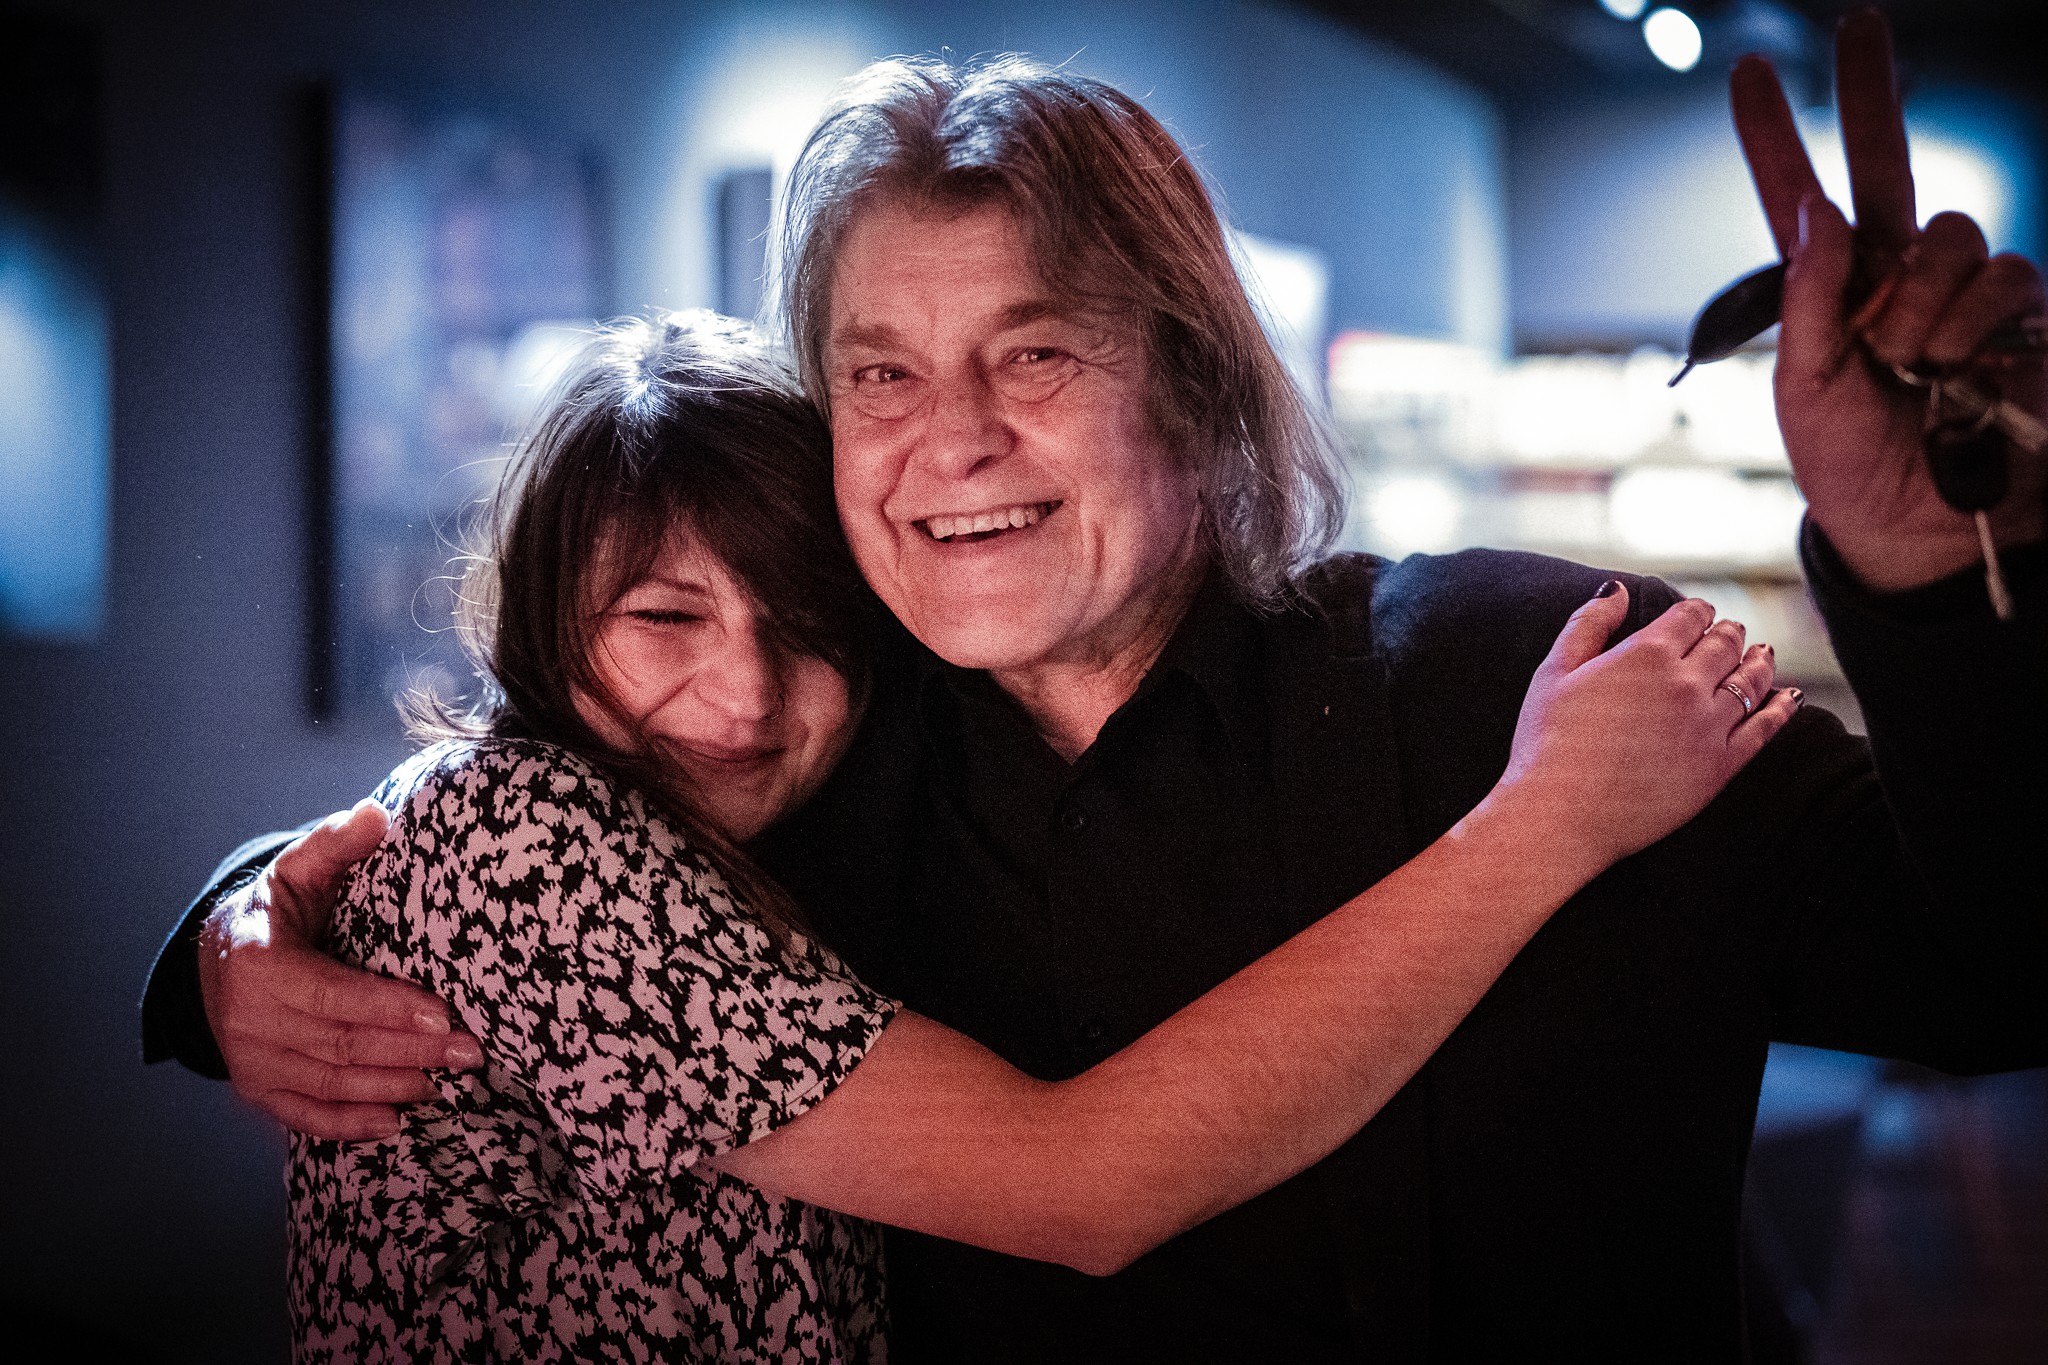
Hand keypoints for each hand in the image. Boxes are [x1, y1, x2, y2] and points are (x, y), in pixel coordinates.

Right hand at [198, 801, 482, 1138]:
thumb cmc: (276, 912)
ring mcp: (250, 1061)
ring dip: (393, 1087)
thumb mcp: (298, 870)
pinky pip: (304, 1116)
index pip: (331, 995)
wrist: (216, 957)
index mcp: (259, 963)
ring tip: (449, 1081)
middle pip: (340, 1045)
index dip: (387, 1008)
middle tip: (470, 1052)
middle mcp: (248, 1019)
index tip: (442, 1012)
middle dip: (410, 1051)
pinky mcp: (258, 1091)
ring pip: (330, 1083)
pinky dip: (349, 1125)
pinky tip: (396, 1123)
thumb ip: (334, 843)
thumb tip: (376, 814)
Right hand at [1494, 584, 1798, 870]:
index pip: (1689, 616)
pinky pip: (1764, 729)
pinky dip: (1780, 709)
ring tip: (1763, 655)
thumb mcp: (1554, 671)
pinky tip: (1788, 698)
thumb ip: (1587, 624)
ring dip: (1759, 662)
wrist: (1560, 815)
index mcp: (1646, 654)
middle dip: (1728, 633)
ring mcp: (1708, 725)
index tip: (1699, 613)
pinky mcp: (1719, 766)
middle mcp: (1686, 683)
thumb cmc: (1547, 743)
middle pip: (1724, 644)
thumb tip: (1617, 589)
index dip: (1697, 611)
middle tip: (1732, 632)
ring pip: (1750, 681)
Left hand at [1732, 8, 2046, 592]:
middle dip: (1870, 93)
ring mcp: (1961, 289)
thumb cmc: (1854, 467)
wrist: (1920, 528)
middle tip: (1860, 22)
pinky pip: (1998, 279)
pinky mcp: (2019, 313)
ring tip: (1908, 369)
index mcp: (1834, 291)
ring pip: (1948, 237)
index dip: (1774, 138)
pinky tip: (1954, 370)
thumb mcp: (1803, 393)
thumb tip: (1818, 206)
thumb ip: (1811, 301)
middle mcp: (1897, 275)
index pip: (1801, 200)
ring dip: (1919, 306)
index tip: (1748, 71)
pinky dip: (1966, 326)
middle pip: (1888, 163)